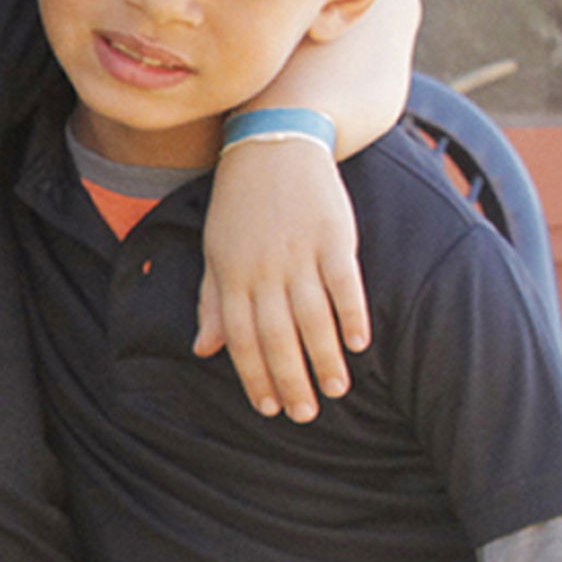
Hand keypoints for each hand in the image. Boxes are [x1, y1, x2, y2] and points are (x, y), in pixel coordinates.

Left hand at [197, 135, 365, 421]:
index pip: (240, 338)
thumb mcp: (215, 251)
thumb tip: (203, 349)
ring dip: (323, 358)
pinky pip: (344, 283)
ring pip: (312, 317)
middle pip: (277, 335)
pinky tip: (358, 345)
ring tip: (335, 389)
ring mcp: (299, 253)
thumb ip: (213, 301)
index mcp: (231, 275)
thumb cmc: (239, 206)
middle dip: (290, 379)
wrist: (272, 146)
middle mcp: (263, 269)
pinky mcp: (333, 236)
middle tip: (305, 415)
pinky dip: (352, 315)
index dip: (253, 375)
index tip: (267, 407)